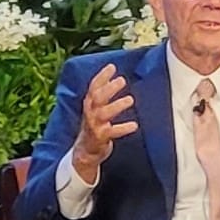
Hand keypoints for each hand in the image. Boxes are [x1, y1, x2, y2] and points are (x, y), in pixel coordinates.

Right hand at [70, 63, 136, 180]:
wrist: (85, 152)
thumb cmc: (94, 126)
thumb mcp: (95, 109)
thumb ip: (103, 95)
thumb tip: (116, 77)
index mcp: (89, 104)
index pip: (93, 86)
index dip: (102, 76)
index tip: (112, 67)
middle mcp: (90, 113)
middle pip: (97, 98)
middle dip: (109, 88)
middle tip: (122, 81)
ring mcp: (94, 126)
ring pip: (103, 113)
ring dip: (116, 105)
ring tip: (130, 99)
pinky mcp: (100, 138)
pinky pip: (112, 132)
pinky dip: (123, 128)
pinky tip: (134, 125)